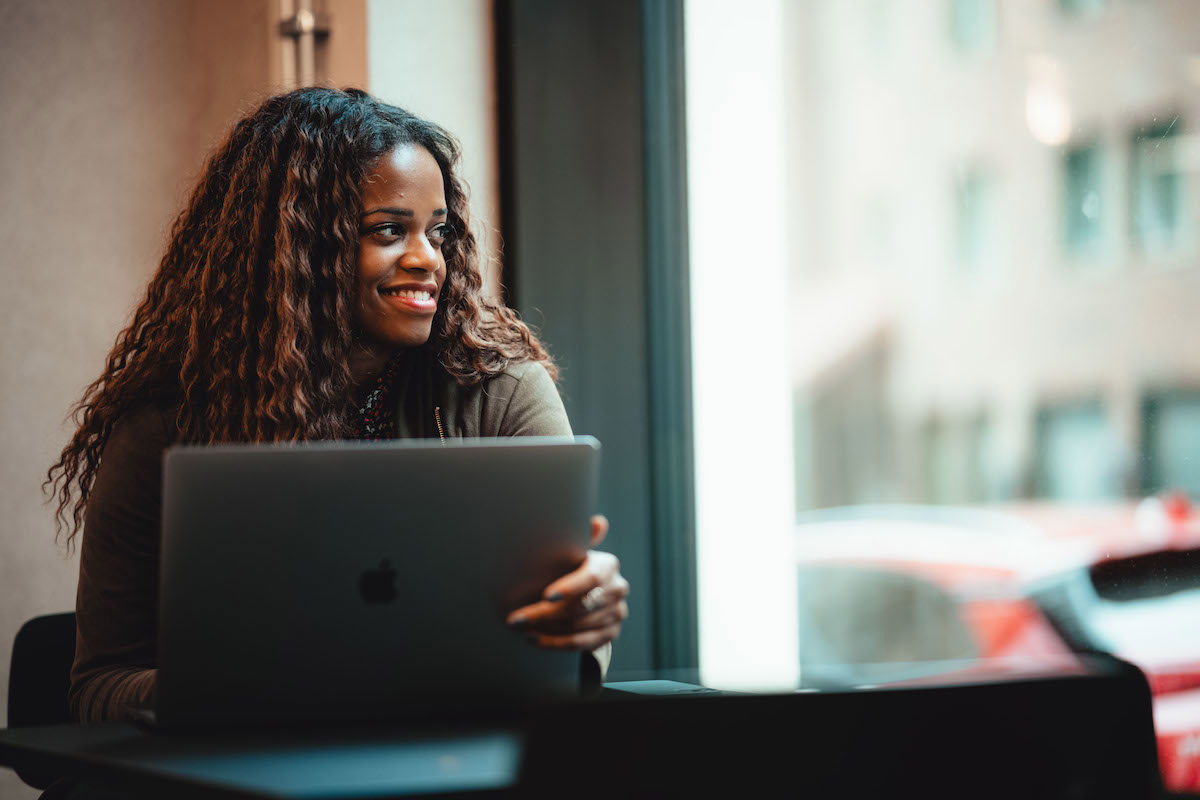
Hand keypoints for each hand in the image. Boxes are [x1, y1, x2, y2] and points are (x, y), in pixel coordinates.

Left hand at [505, 514, 628, 650]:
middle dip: (543, 614)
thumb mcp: (572, 549)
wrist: (587, 591)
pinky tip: (534, 639)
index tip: (546, 595)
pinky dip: (555, 643)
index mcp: (608, 565)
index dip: (570, 587)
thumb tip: (598, 522)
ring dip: (545, 630)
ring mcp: (617, 613)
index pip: (592, 578)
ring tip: (519, 628)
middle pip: (580, 607)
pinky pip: (581, 644)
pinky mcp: (610, 634)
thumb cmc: (571, 565)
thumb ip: (580, 536)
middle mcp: (617, 589)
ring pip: (577, 627)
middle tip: (515, 618)